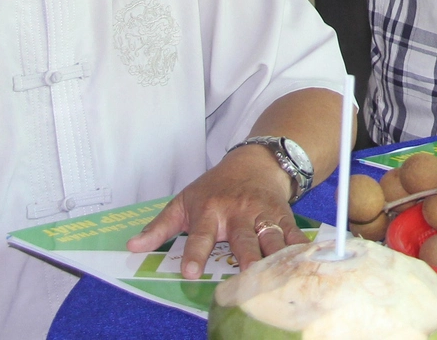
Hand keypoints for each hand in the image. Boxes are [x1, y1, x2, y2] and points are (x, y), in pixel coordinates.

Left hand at [126, 147, 300, 279]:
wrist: (256, 162)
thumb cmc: (214, 187)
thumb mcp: (183, 201)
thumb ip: (159, 227)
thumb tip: (132, 247)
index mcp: (210, 212)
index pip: (200, 235)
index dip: (195, 253)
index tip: (190, 272)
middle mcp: (237, 214)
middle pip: (242, 239)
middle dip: (246, 256)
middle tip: (248, 274)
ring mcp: (262, 215)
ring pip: (270, 238)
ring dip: (274, 256)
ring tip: (278, 274)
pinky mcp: (283, 217)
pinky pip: (292, 234)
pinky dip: (298, 247)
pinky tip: (304, 260)